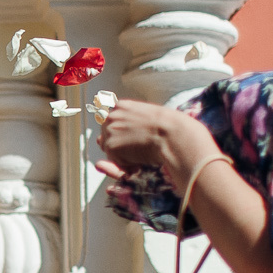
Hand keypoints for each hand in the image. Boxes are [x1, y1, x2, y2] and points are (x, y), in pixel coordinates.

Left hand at [92, 98, 220, 184]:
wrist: (175, 135)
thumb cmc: (169, 130)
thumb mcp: (147, 120)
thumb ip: (126, 126)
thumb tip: (97, 140)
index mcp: (121, 106)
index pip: (112, 125)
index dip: (124, 137)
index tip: (137, 141)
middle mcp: (111, 115)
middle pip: (107, 139)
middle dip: (121, 148)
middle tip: (142, 149)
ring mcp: (109, 130)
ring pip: (111, 152)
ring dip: (125, 158)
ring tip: (143, 155)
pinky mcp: (111, 146)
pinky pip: (115, 162)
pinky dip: (127, 167)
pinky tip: (141, 162)